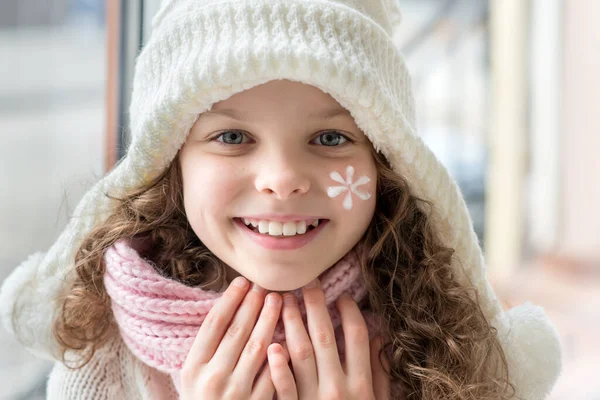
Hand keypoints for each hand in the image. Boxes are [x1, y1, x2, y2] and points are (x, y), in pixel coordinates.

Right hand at [180, 277, 289, 399]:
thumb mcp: (195, 376)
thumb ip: (209, 349)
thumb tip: (232, 306)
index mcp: (193, 368)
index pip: (213, 325)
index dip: (229, 300)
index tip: (242, 281)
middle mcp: (212, 379)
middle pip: (237, 331)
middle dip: (253, 304)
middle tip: (266, 284)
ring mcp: (236, 393)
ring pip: (257, 347)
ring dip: (270, 320)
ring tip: (279, 299)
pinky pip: (272, 373)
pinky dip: (281, 352)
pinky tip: (289, 333)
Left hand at [267, 279, 390, 399]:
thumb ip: (380, 373)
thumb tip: (379, 337)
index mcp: (361, 384)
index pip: (356, 336)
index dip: (350, 312)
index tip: (342, 296)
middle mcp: (337, 388)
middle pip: (324, 337)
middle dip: (315, 306)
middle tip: (308, 283)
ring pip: (301, 353)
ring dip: (292, 323)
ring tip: (284, 300)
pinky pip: (284, 387)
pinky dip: (278, 367)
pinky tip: (273, 346)